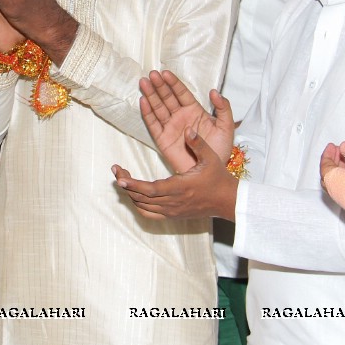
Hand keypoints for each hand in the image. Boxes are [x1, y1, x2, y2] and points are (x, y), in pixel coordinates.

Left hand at [112, 127, 238, 220]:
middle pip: (142, 198)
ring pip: (143, 206)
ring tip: (123, 179)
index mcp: (181, 188)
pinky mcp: (172, 215)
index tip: (120, 178)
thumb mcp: (211, 158)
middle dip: (126, 185)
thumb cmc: (219, 178)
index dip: (133, 185)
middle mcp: (173, 202)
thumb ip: (198, 143)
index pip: (151, 189)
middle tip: (117, 170)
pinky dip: (138, 205)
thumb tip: (188, 129)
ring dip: (130, 194)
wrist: (227, 202)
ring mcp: (172, 211)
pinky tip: (134, 194)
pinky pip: (149, 214)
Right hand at [139, 70, 233, 173]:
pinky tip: (143, 102)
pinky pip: (153, 124)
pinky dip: (148, 113)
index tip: (165, 73)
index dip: (173, 83)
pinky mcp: (163, 140)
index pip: (182, 93)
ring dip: (151, 95)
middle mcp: (180, 116)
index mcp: (194, 111)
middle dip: (159, 86)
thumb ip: (223, 108)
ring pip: (158, 108)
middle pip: (167, 98)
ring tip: (144, 83)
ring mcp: (171, 127)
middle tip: (151, 74)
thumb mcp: (226, 127)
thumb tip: (214, 91)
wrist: (211, 172)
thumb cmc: (219, 149)